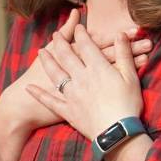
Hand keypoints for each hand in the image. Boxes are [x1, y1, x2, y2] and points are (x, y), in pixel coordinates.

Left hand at [26, 24, 143, 140]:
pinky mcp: (67, 110)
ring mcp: (72, 94)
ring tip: (41, 51)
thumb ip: (124, 53)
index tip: (79, 27)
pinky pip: (49, 100)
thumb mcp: (130, 76)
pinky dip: (38, 94)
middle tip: (55, 34)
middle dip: (61, 43)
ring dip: (47, 61)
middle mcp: (81, 77)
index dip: (81, 34)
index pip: (86, 45)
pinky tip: (29, 88)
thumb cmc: (127, 104)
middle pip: (67, 56)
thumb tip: (120, 33)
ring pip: (55, 74)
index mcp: (98, 68)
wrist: (116, 133)